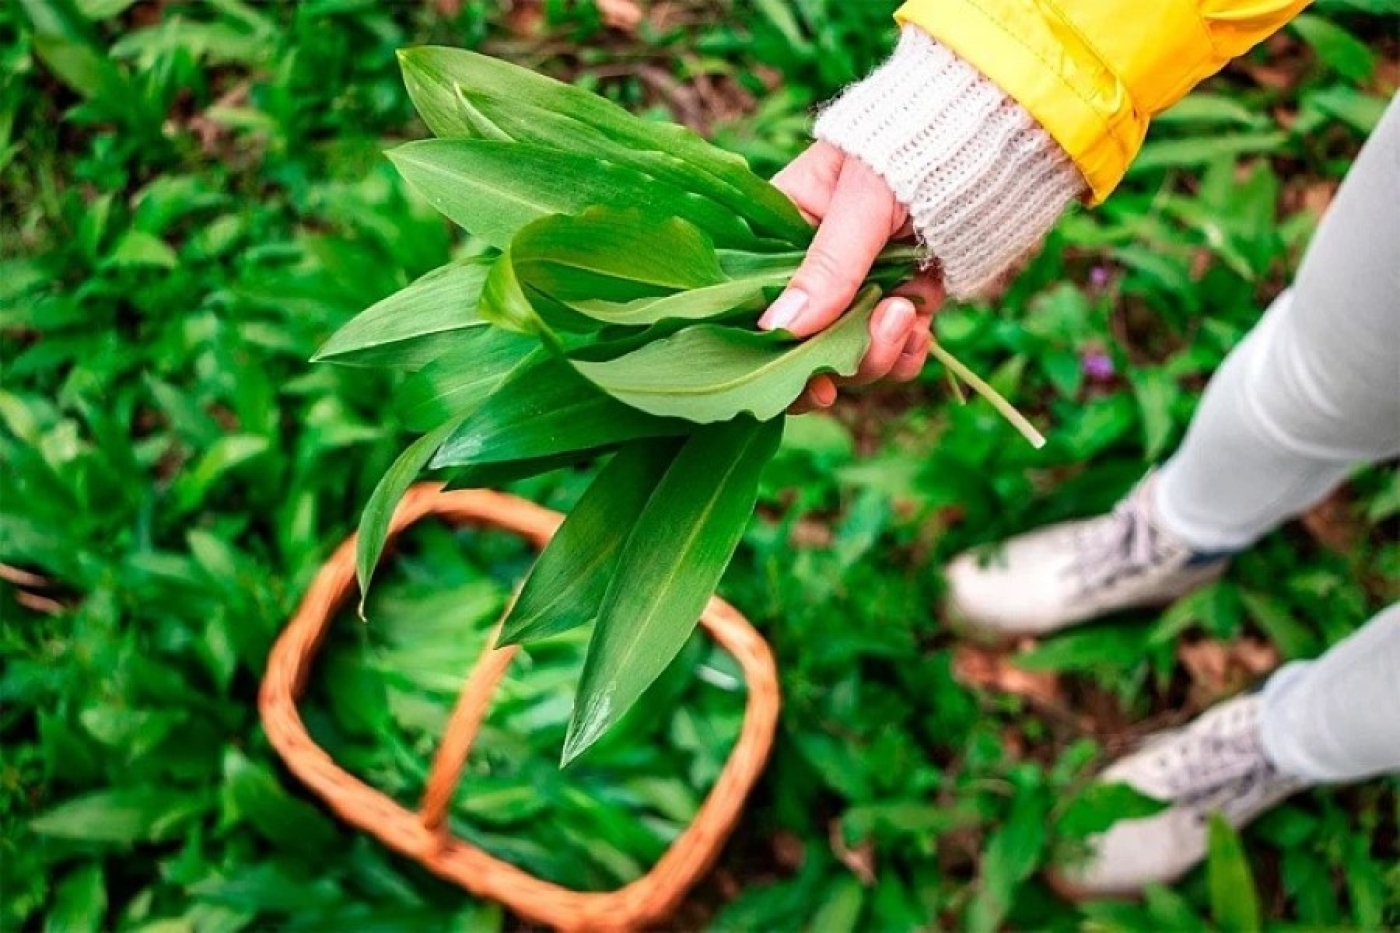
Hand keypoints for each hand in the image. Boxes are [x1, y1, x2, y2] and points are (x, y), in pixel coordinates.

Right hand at [764, 141, 942, 412]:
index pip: (758, 303)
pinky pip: (893, 350)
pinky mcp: (899, 301)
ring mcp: (857, 289)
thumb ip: (826, 265)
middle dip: (841, 357)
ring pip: (850, 356)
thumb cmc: (914, 145)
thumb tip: (778, 329)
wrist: (993, 137)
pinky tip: (923, 329)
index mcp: (782, 232)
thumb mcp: (862, 201)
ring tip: (908, 313)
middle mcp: (811, 267)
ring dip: (881, 351)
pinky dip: (909, 350)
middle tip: (870, 346)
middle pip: (803, 345)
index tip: (811, 381)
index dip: (775, 353)